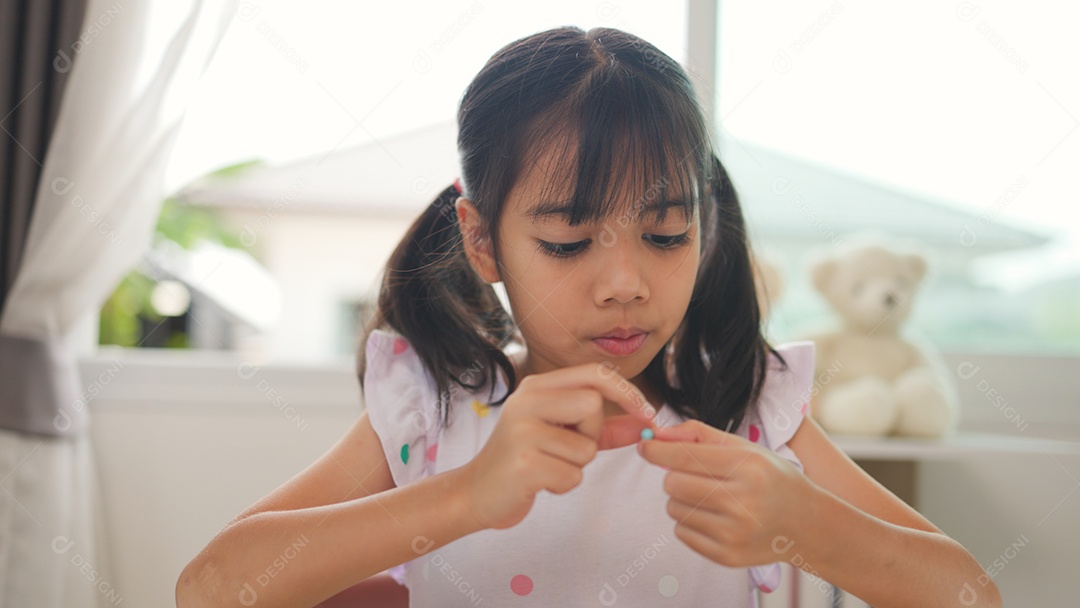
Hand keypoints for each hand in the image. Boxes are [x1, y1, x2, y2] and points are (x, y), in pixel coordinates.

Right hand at [460, 364, 656, 529]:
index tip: (647, 413)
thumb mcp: (563, 436)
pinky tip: (539, 482)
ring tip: (547, 466)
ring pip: (586, 447)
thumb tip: (645, 424)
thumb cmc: (525, 460)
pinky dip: (563, 484)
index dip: (626, 390)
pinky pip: (572, 475)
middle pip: (593, 405)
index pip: (593, 373)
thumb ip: (604, 429)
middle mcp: (526, 400)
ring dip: (576, 466)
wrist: (477, 491)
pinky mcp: (524, 462)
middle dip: (591, 434)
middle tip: (565, 448)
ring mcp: (522, 430)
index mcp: (536, 386)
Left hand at [638, 420, 812, 567]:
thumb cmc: (770, 478)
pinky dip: (689, 522)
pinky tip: (714, 518)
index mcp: (748, 467)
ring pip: (674, 508)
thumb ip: (699, 434)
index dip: (657, 449)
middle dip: (674, 475)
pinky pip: (681, 533)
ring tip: (709, 497)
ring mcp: (735, 533)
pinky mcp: (727, 556)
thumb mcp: (744, 447)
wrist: (804, 524)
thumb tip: (657, 433)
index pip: (685, 456)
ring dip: (682, 499)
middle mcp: (742, 501)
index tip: (645, 446)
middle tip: (694, 476)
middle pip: (672, 483)